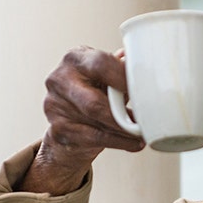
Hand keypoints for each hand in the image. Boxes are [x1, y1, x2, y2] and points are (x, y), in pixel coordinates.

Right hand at [19, 47, 145, 194]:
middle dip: (122, 114)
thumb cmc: (92, 93)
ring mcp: (55, 105)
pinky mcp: (58, 129)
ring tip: (142, 133)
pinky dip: (118, 142)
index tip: (144, 90)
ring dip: (124, 130)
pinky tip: (133, 143)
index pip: (100, 64)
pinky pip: (93, 137)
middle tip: (145, 120)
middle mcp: (60, 79)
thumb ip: (120, 73)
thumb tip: (147, 70)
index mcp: (75, 59)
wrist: (68, 123)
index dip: (124, 78)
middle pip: (95, 101)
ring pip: (96, 122)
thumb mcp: (105, 78)